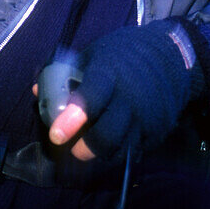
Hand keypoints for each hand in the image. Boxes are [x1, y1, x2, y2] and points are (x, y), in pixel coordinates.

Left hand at [45, 20, 204, 161]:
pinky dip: (118, 153)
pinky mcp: (157, 131)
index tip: (56, 135)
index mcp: (110, 73)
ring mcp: (146, 117)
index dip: (73, 117)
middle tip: (72, 149)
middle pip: (107, 134)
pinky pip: (135, 150)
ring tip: (87, 151)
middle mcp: (130, 98)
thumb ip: (65, 74)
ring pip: (120, 149)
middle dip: (85, 148)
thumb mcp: (94, 53)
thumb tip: (36, 91)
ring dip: (100, 155)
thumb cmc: (125, 53)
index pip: (92, 97)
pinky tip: (109, 148)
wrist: (173, 56)